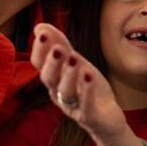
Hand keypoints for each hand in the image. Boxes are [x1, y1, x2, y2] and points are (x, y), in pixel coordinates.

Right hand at [30, 23, 129, 145]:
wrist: (107, 118)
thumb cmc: (87, 89)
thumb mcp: (75, 64)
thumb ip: (60, 45)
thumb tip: (40, 26)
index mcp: (53, 80)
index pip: (39, 64)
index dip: (40, 49)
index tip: (42, 32)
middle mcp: (58, 93)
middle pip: (48, 79)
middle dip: (51, 62)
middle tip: (57, 47)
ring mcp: (73, 107)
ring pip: (65, 92)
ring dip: (68, 74)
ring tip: (74, 58)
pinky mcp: (89, 117)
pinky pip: (86, 105)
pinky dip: (87, 90)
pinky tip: (90, 75)